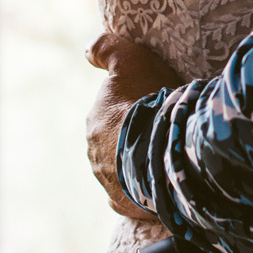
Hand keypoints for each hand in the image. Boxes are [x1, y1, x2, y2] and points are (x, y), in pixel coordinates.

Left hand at [84, 32, 182, 220]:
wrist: (162, 148)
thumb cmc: (148, 101)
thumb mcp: (131, 60)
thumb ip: (107, 49)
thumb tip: (87, 51)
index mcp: (96, 121)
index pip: (112, 113)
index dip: (134, 108)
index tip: (154, 107)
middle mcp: (95, 152)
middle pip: (116, 142)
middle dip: (133, 138)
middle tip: (161, 132)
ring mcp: (107, 180)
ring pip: (121, 169)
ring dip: (137, 164)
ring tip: (164, 157)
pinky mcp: (122, 203)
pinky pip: (128, 197)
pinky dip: (138, 192)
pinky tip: (155, 186)